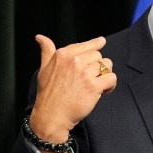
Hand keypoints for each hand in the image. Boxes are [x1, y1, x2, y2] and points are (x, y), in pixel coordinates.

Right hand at [29, 34, 116, 152]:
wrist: (52, 115)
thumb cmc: (48, 93)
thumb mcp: (44, 68)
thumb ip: (47, 51)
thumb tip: (40, 37)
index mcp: (63, 55)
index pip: (85, 45)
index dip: (96, 43)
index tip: (102, 41)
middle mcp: (74, 61)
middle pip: (98, 55)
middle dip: (97, 66)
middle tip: (91, 77)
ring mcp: (84, 73)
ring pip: (107, 65)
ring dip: (105, 74)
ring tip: (97, 84)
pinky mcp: (94, 85)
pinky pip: (111, 78)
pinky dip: (111, 84)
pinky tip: (104, 91)